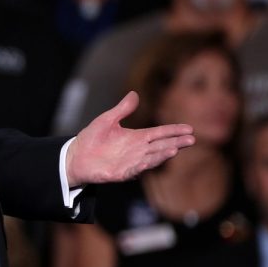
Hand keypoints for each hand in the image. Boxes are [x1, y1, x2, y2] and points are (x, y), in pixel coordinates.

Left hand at [66, 91, 194, 186]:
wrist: (75, 157)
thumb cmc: (91, 139)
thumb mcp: (107, 120)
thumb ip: (122, 109)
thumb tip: (135, 94)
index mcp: (136, 137)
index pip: (159, 133)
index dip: (174, 131)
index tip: (189, 128)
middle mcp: (137, 150)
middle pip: (160, 146)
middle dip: (176, 143)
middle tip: (192, 139)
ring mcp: (131, 162)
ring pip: (151, 158)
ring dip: (162, 155)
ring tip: (175, 149)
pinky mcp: (121, 173)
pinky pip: (134, 169)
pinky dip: (143, 165)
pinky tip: (149, 162)